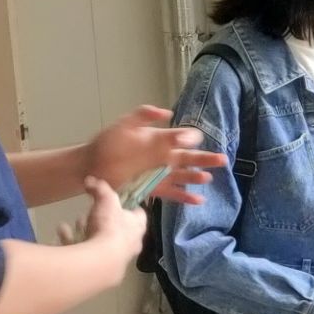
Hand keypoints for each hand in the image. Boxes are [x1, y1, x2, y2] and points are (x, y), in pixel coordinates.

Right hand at [59, 177, 145, 272]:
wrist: (99, 262)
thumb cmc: (109, 228)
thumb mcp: (106, 200)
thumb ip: (99, 189)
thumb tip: (91, 181)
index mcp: (137, 228)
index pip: (139, 215)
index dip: (129, 207)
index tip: (118, 201)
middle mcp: (130, 245)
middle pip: (118, 230)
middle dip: (104, 220)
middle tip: (92, 213)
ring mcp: (115, 259)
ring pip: (101, 243)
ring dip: (88, 231)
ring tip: (77, 222)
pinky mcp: (99, 269)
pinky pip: (85, 253)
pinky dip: (73, 242)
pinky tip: (62, 233)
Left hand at [85, 105, 226, 204]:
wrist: (91, 165)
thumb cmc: (107, 143)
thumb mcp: (124, 124)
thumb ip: (143, 116)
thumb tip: (168, 113)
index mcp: (158, 140)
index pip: (181, 138)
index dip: (190, 138)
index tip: (195, 139)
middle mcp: (163, 157)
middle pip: (188, 158)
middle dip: (204, 159)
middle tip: (222, 159)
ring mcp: (159, 174)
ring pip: (183, 176)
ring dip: (196, 177)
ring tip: (208, 179)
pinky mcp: (153, 189)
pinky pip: (172, 193)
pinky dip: (185, 197)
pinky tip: (198, 200)